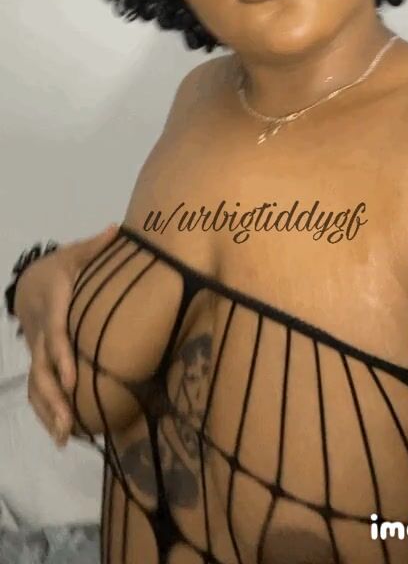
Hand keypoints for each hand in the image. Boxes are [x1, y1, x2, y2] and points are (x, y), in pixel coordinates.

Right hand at [15, 223, 118, 446]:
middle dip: (54, 397)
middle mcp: (41, 332)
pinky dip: (46, 413)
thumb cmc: (62, 268)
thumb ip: (97, 246)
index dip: (62, 357)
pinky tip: (61, 435)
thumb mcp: (77, 254)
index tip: (74, 379)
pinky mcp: (37, 362)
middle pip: (42, 368)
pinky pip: (36, 390)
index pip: (56, 333)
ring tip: (65, 438)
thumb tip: (118, 229)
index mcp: (52, 304)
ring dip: (49, 412)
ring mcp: (36, 350)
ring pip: (36, 384)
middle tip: (69, 423)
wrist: (31, 281)